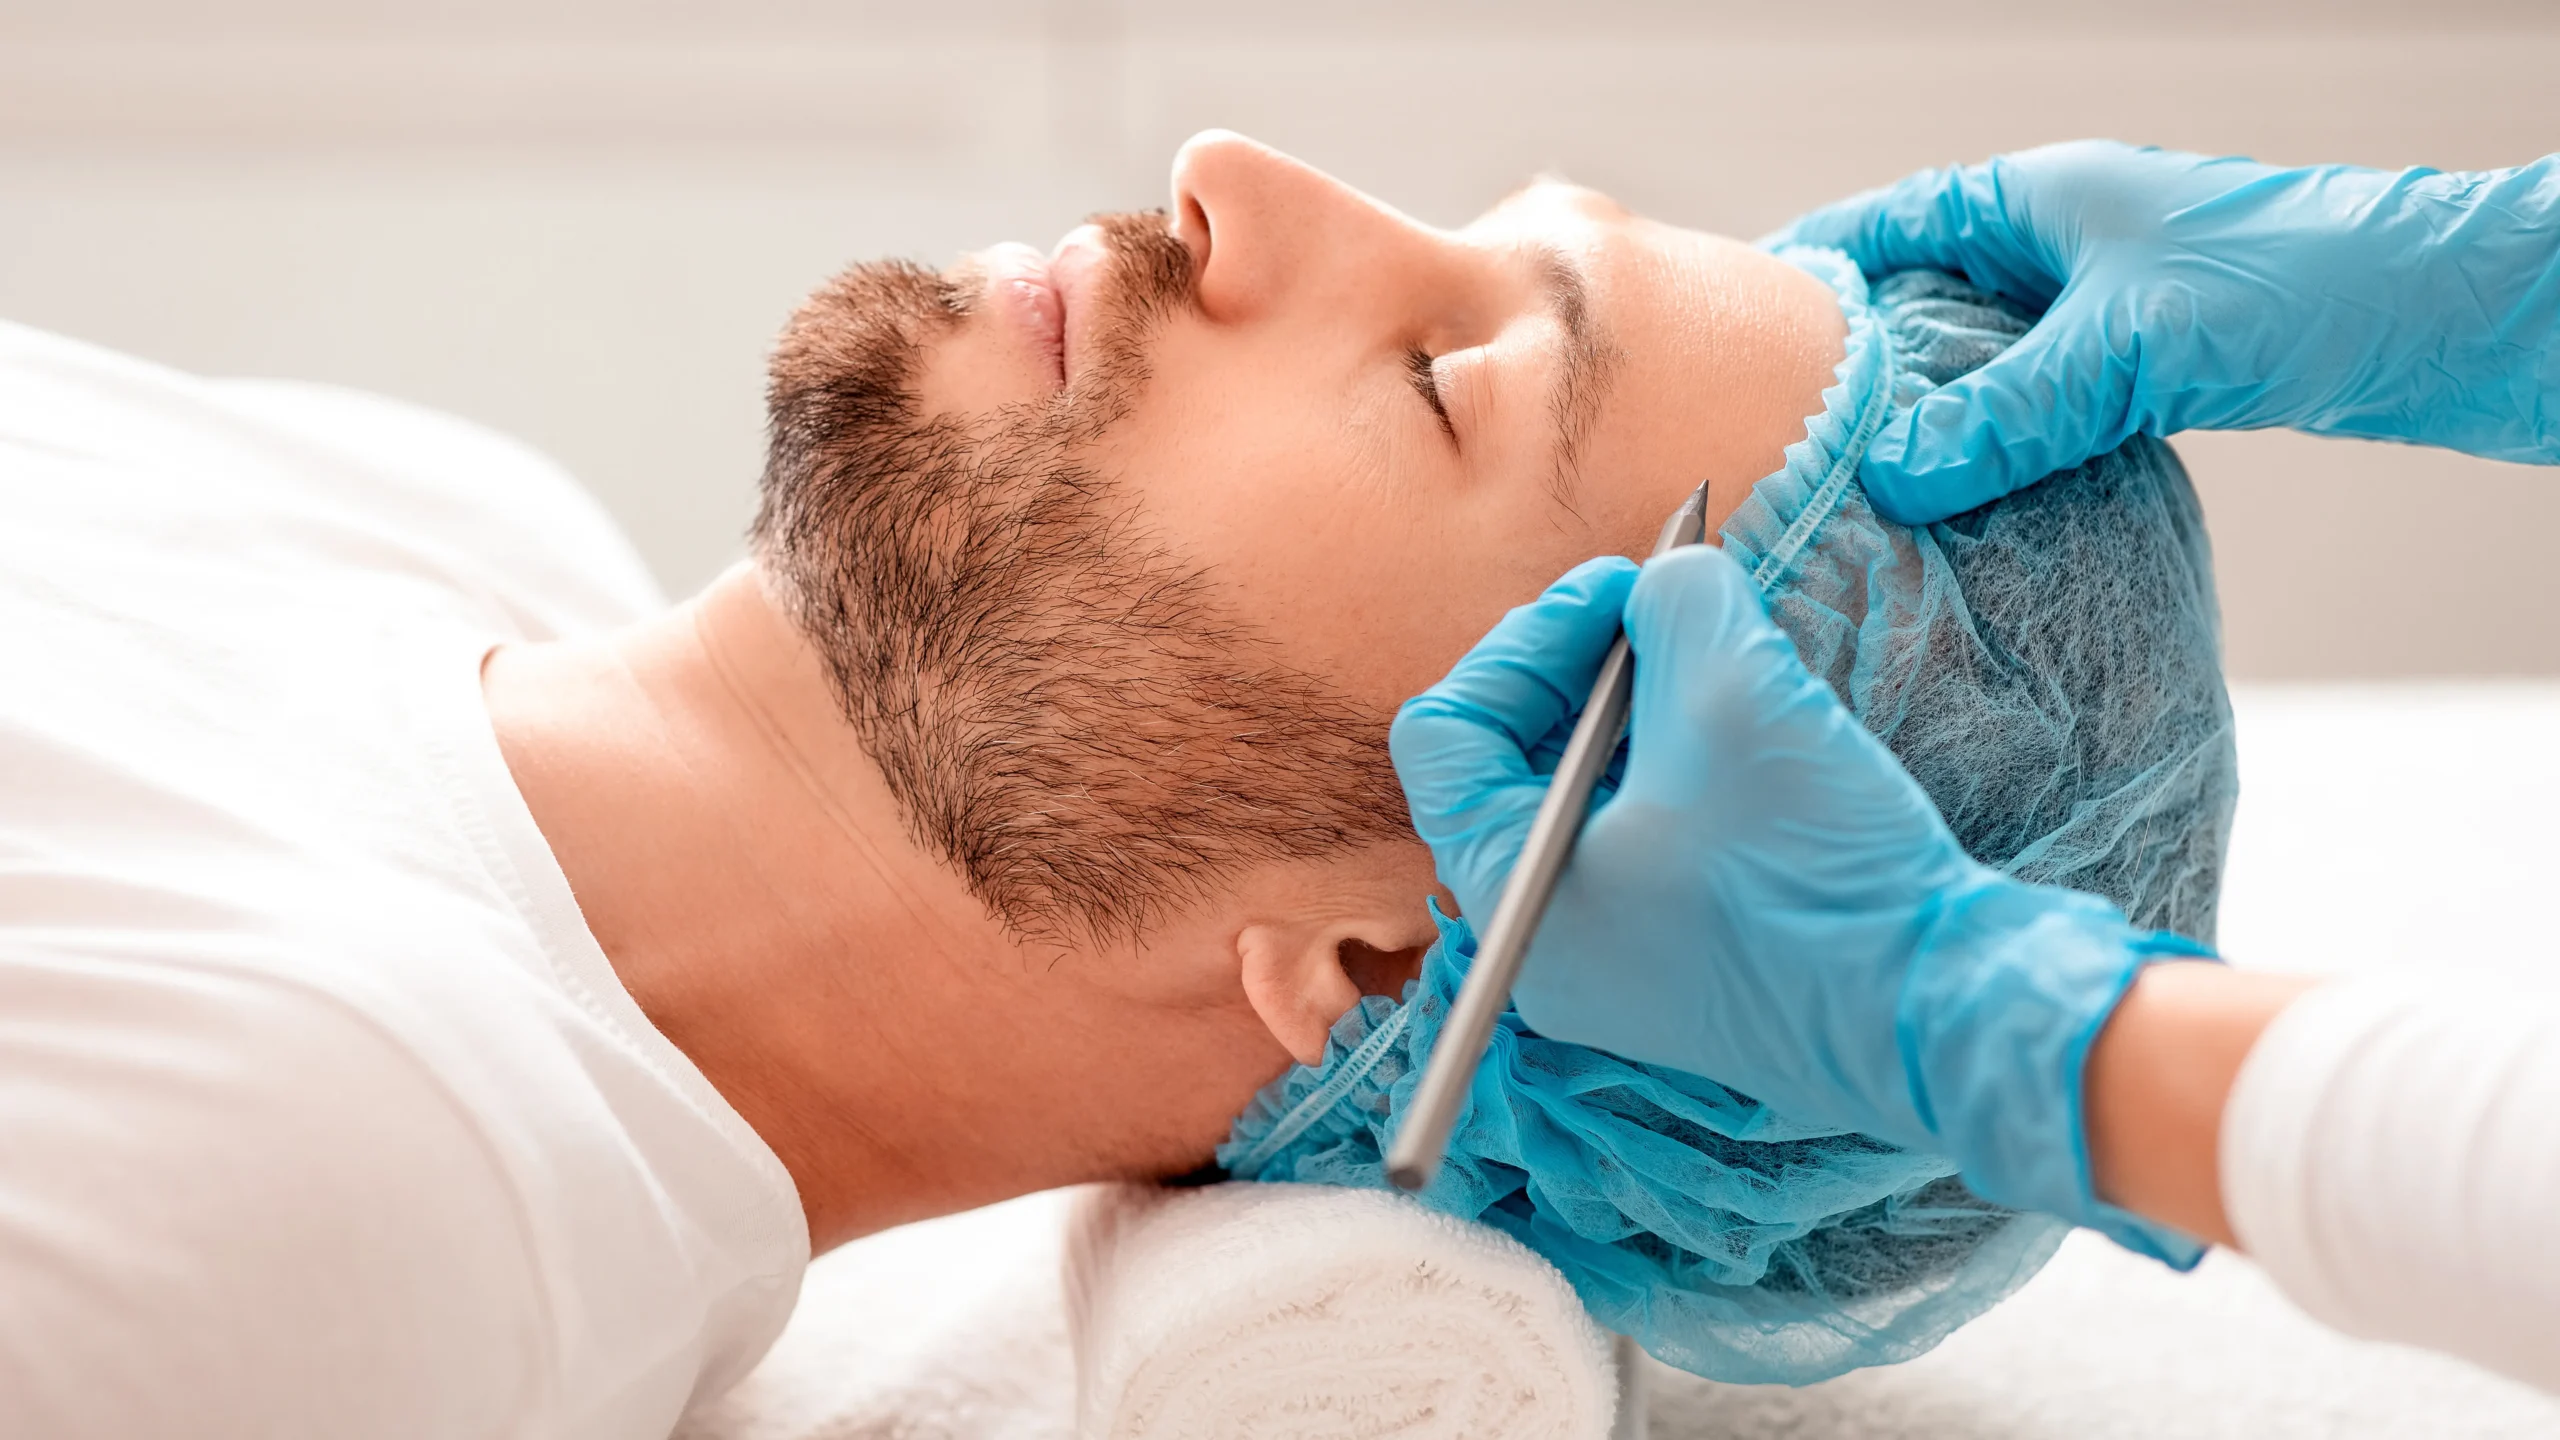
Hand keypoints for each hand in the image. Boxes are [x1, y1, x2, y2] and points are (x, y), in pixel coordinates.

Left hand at [1392, 549, 2210, 1256]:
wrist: (1942, 1012)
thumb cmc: (1815, 872)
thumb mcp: (1733, 692)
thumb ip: (1675, 603)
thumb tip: (1666, 582)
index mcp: (1511, 895)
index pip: (1447, 733)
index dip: (1526, 638)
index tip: (1620, 594)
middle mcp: (1542, 945)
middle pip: (1513, 761)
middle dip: (1586, 668)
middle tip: (1672, 611)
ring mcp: (1617, 965)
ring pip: (1591, 797)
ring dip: (1647, 711)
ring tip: (1729, 664)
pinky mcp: (1690, 967)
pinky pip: (1653, 841)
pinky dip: (1686, 771)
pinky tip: (1762, 738)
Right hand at [1770, 141, 2559, 522]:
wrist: (2460, 319)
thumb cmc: (2306, 284)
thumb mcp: (2134, 349)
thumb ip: (2007, 412)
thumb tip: (1892, 474)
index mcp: (2035, 197)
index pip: (1880, 225)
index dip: (1802, 278)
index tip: (1733, 344)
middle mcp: (2056, 244)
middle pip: (1914, 304)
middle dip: (1851, 372)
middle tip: (1780, 448)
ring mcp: (2097, 307)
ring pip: (1971, 365)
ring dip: (1924, 423)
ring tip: (1853, 491)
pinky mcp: (2139, 368)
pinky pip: (2029, 409)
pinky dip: (1989, 450)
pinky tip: (1960, 506)